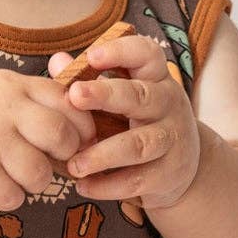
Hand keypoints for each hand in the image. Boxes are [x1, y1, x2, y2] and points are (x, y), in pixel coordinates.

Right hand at [0, 68, 96, 210]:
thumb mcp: (3, 92)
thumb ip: (42, 100)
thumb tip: (92, 127)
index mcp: (15, 85)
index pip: (71, 103)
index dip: (82, 128)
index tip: (72, 141)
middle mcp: (2, 107)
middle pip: (60, 137)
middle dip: (64, 157)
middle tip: (48, 160)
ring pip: (39, 173)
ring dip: (36, 182)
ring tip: (17, 174)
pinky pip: (12, 197)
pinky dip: (10, 198)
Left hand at [46, 33, 199, 209]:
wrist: (181, 166)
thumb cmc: (137, 121)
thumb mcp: (119, 97)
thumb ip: (88, 80)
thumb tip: (57, 62)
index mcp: (155, 78)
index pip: (147, 54)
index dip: (122, 51)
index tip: (92, 56)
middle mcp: (168, 104)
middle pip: (140, 97)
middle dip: (106, 94)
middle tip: (74, 95)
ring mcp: (172, 139)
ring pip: (138, 145)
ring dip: (103, 154)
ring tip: (74, 164)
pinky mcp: (169, 173)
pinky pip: (138, 180)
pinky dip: (108, 185)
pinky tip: (84, 186)